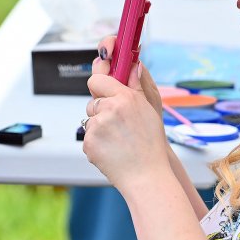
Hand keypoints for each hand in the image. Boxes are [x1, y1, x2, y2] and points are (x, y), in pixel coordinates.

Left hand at [84, 37, 169, 191]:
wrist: (146, 177)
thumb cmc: (151, 145)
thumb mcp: (149, 110)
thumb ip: (137, 85)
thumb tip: (133, 63)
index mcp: (125, 98)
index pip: (98, 79)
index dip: (100, 84)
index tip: (103, 87)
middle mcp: (109, 110)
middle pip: (93, 101)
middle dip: (101, 109)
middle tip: (118, 123)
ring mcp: (97, 127)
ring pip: (90, 120)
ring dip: (100, 127)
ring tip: (119, 140)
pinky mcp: (88, 143)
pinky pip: (88, 136)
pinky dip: (97, 143)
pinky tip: (112, 150)